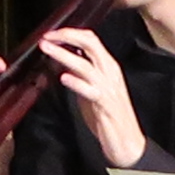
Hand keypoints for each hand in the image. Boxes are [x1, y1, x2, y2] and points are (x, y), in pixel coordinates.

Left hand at [37, 23, 144, 170]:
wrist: (127, 141)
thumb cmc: (108, 114)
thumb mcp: (92, 86)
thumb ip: (80, 71)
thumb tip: (63, 57)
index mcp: (108, 66)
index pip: (91, 39)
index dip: (69, 33)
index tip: (50, 34)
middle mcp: (109, 73)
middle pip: (91, 45)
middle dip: (67, 37)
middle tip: (46, 37)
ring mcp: (108, 88)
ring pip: (86, 65)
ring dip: (64, 55)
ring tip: (47, 49)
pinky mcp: (105, 105)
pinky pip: (91, 91)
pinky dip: (77, 83)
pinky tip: (63, 78)